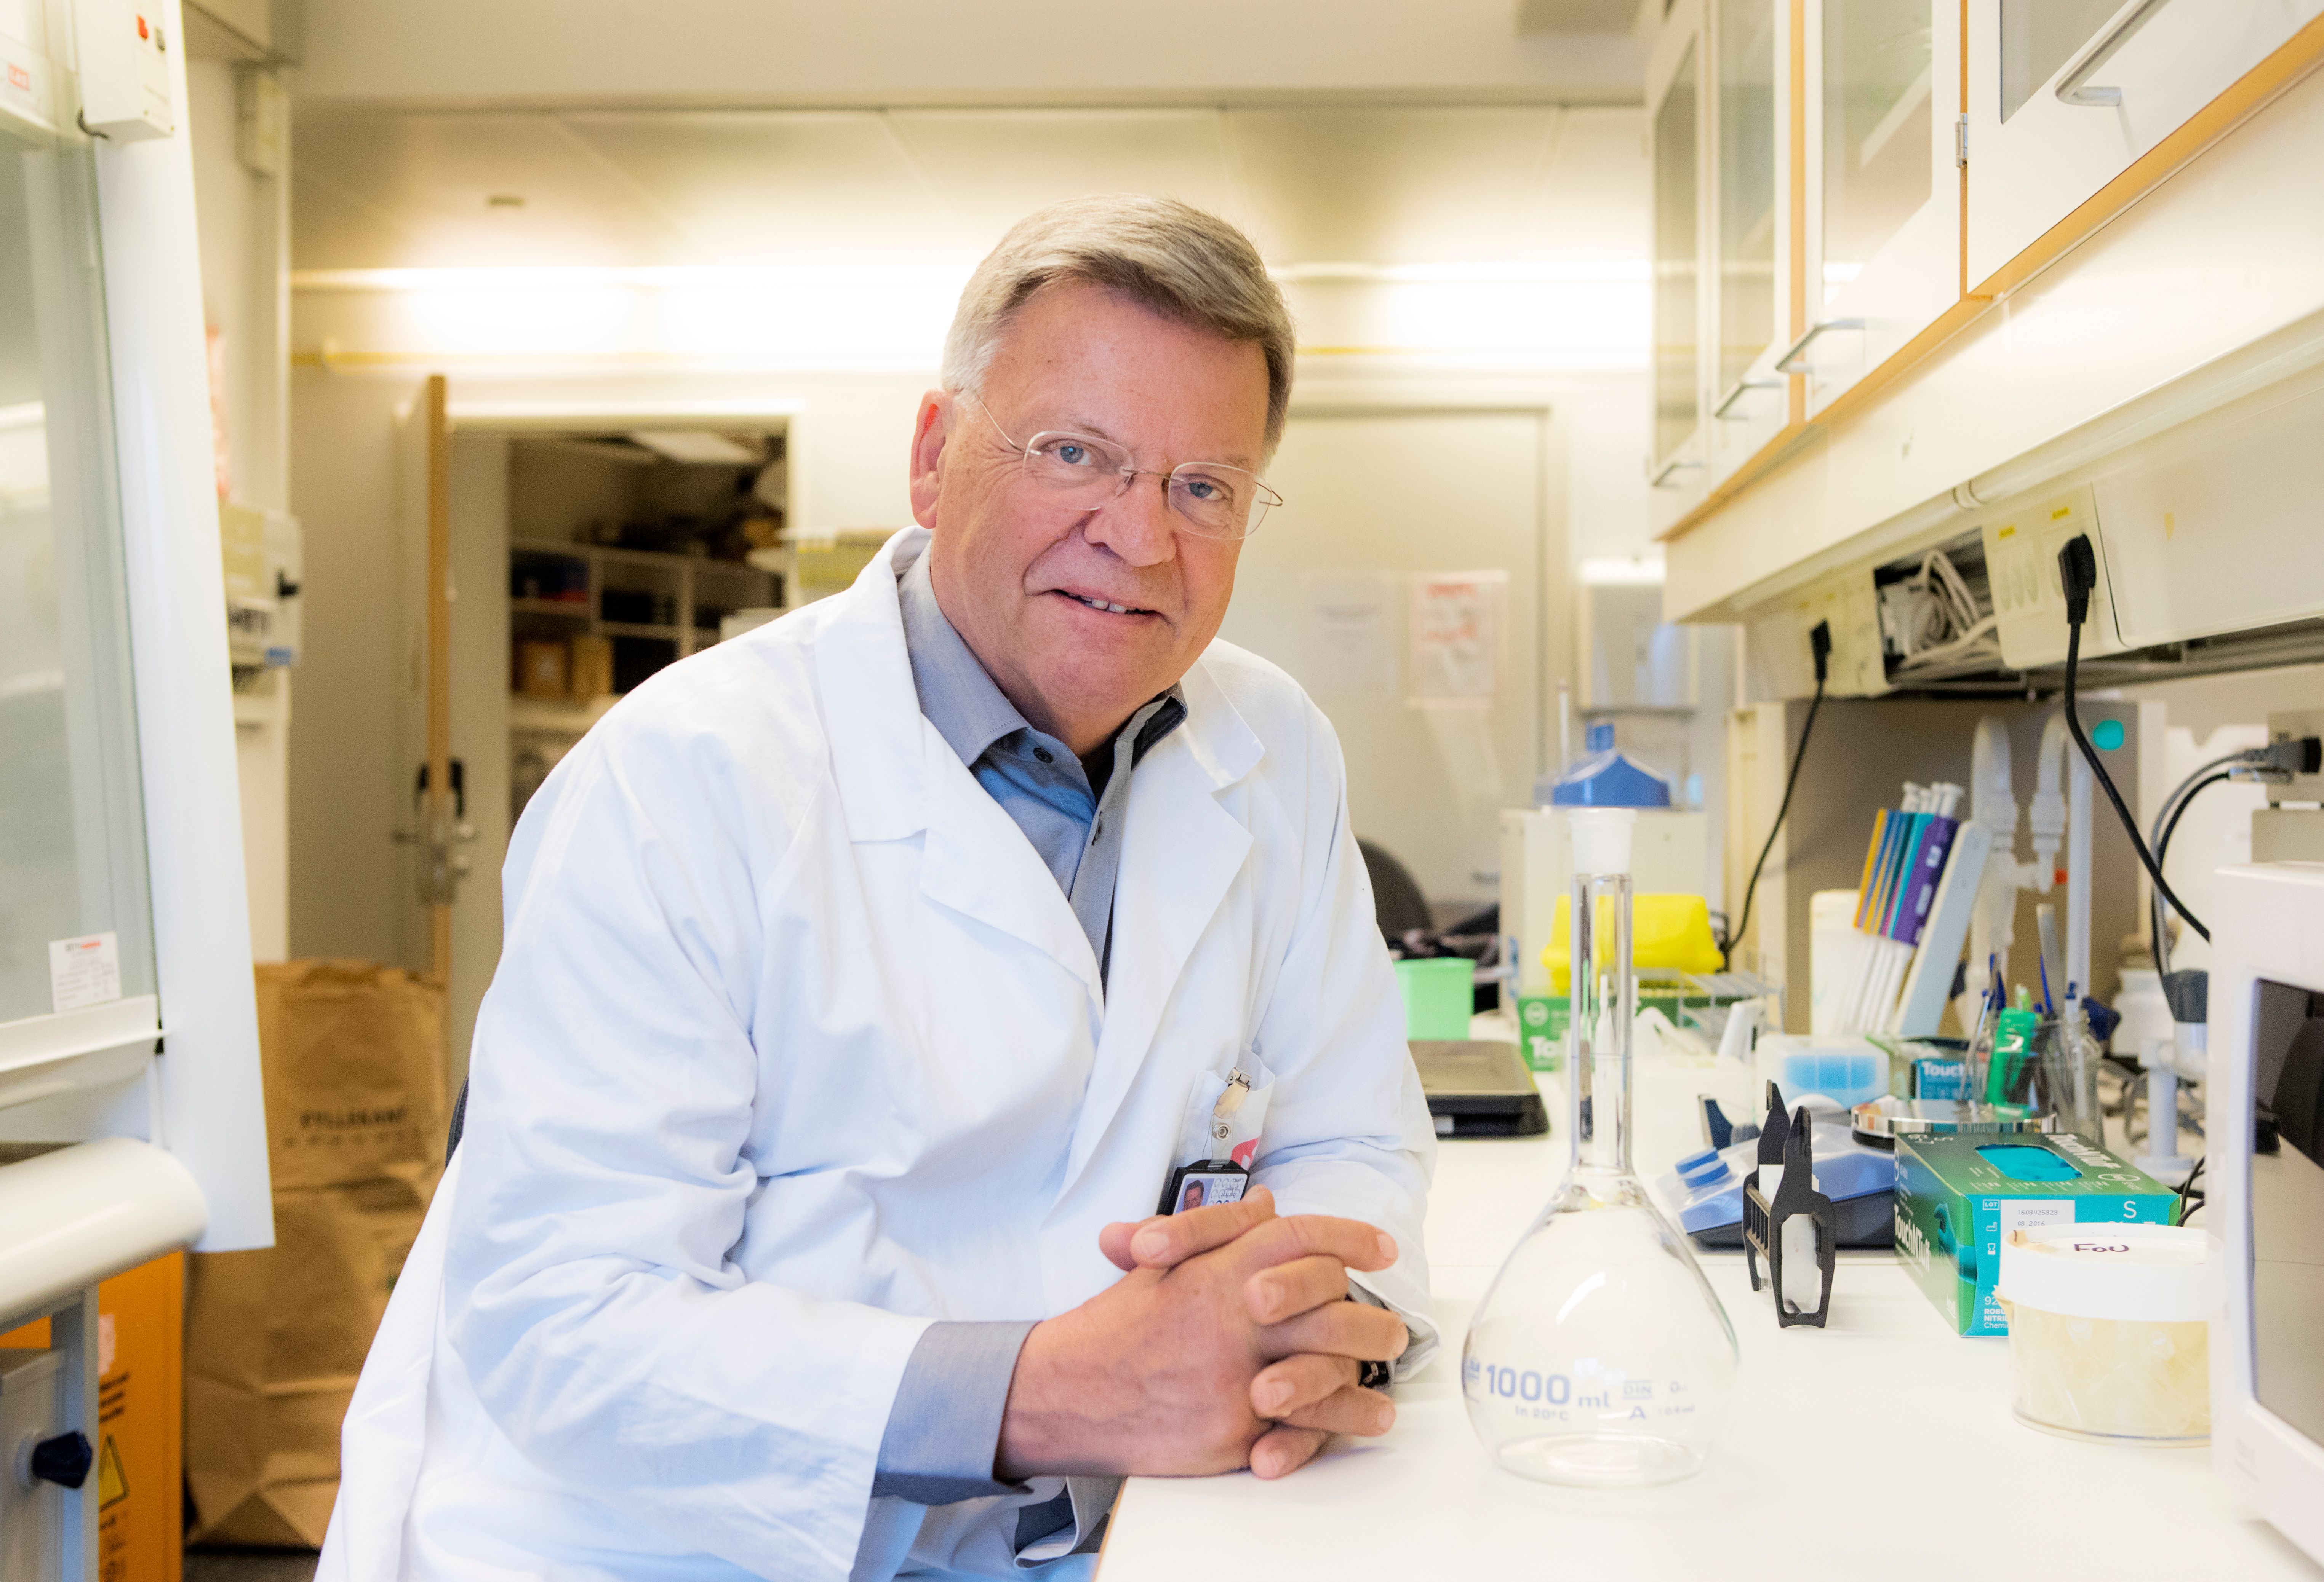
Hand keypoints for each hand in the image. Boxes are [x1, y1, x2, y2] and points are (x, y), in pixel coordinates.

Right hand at [997, 1188, 1407, 1481]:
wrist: (1066, 1392)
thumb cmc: (1117, 1327)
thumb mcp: (1163, 1263)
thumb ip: (1221, 1230)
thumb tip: (1271, 1205)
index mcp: (1218, 1269)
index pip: (1299, 1237)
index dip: (1349, 1238)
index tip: (1382, 1249)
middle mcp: (1233, 1317)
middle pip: (1330, 1305)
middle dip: (1371, 1317)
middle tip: (1393, 1326)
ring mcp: (1235, 1377)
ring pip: (1327, 1369)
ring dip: (1367, 1371)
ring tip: (1387, 1372)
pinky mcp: (1233, 1431)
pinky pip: (1303, 1428)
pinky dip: (1342, 1424)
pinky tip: (1369, 1418)